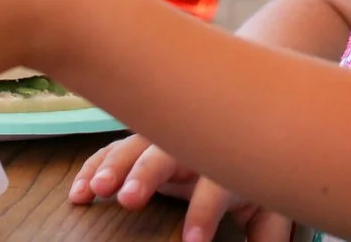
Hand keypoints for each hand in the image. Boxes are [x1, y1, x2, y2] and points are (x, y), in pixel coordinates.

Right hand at [70, 134, 292, 241]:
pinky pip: (114, 152)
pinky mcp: (143, 147)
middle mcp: (192, 147)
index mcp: (226, 164)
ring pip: (136, 147)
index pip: (216, 187)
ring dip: (114, 166)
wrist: (247, 120)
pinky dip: (95, 166)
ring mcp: (163, 143)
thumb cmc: (255, 176)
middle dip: (147, 174)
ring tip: (96, 190)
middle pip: (167, 153)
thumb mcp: (271, 207)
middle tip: (130, 199)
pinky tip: (78, 192)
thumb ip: (269, 235)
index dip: (204, 213)